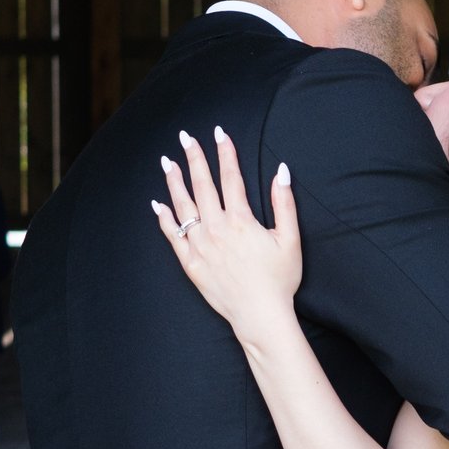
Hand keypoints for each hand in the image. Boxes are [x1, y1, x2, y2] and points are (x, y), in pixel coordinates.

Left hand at [153, 126, 302, 334]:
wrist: (260, 315)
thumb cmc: (279, 279)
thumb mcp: (290, 239)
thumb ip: (284, 203)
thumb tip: (282, 171)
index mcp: (241, 220)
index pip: (231, 178)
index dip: (225, 153)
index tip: (219, 133)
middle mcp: (216, 229)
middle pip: (202, 185)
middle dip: (194, 158)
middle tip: (185, 137)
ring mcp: (200, 246)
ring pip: (183, 206)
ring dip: (174, 182)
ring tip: (167, 162)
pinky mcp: (191, 264)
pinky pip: (172, 237)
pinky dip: (164, 219)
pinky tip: (158, 204)